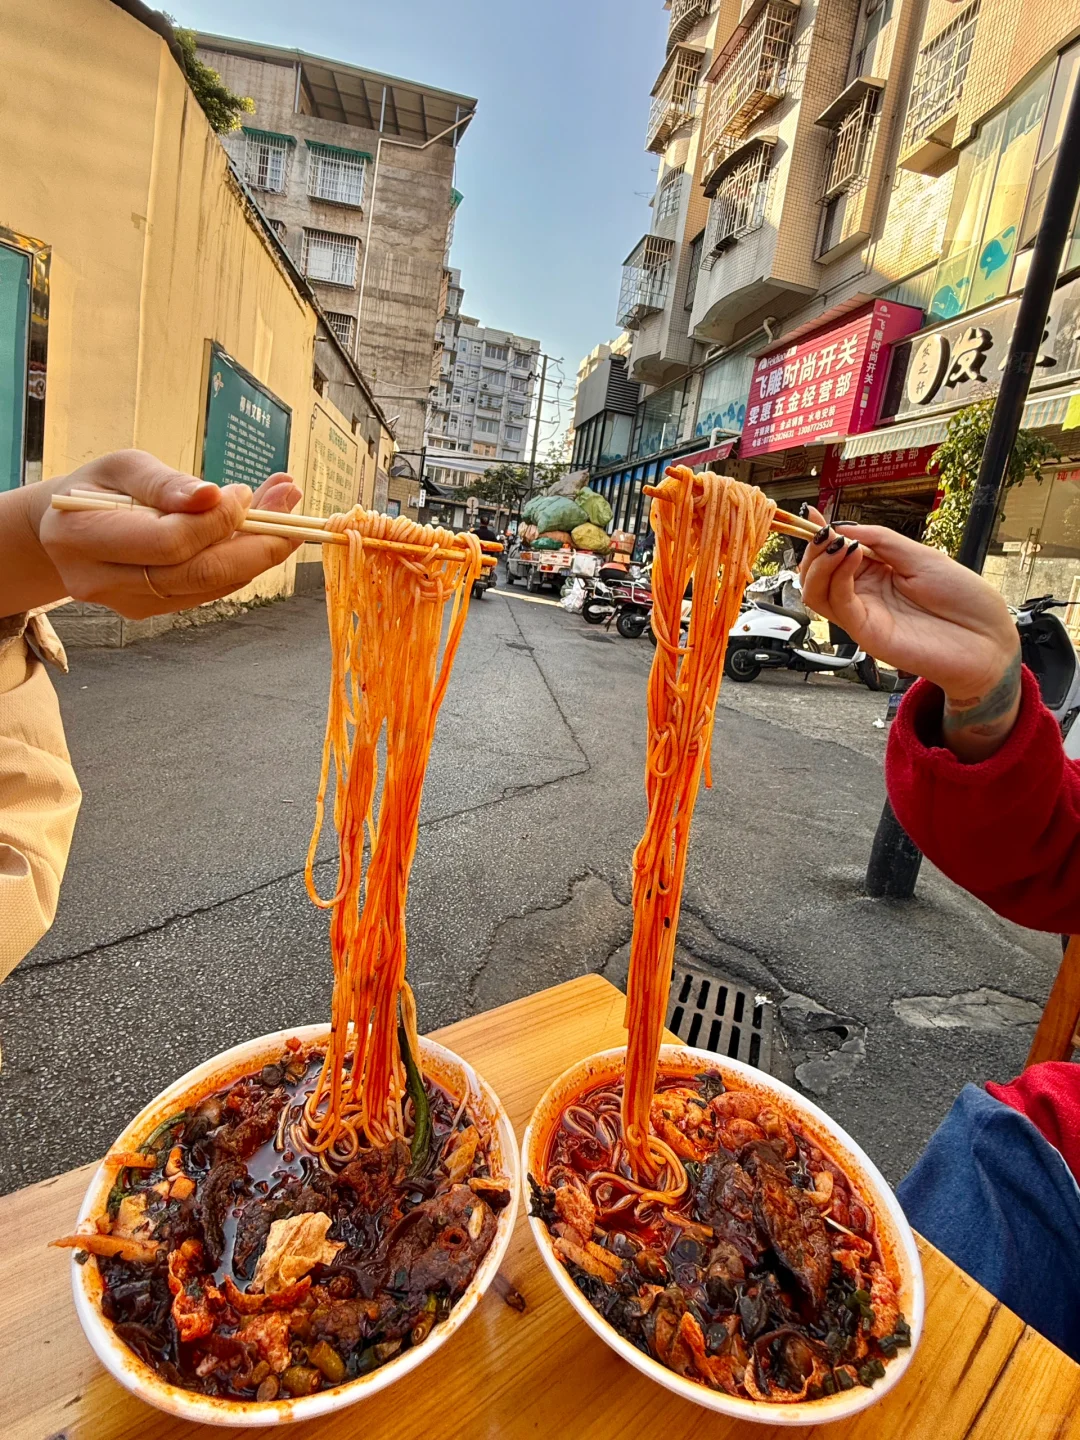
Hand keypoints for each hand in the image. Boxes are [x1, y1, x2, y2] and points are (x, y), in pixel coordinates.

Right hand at [32, 451, 302, 618]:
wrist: (68, 529)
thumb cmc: (97, 489)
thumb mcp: (121, 467)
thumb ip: (164, 482)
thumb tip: (212, 496)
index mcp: (83, 537)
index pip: (168, 543)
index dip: (215, 521)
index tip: (243, 492)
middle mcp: (102, 581)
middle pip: (198, 574)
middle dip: (255, 543)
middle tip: (290, 505)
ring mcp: (129, 603)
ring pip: (210, 586)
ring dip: (258, 551)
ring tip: (283, 510)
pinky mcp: (152, 610)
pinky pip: (208, 591)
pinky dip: (240, 563)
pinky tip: (257, 533)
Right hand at [799, 509, 1020, 760]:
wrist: (987, 640)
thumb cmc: (964, 600)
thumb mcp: (921, 556)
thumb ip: (882, 541)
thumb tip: (844, 527)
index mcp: (877, 573)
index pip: (836, 553)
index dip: (822, 534)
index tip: (813, 515)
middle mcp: (865, 594)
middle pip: (817, 574)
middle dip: (814, 548)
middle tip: (824, 532)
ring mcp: (864, 614)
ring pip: (816, 592)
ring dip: (818, 564)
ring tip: (837, 543)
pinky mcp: (867, 633)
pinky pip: (838, 604)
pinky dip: (837, 577)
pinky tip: (852, 555)